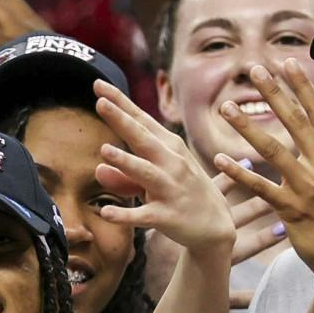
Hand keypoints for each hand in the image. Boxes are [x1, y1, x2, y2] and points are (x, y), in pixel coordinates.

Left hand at [91, 80, 237, 256]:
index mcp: (169, 148)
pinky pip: (144, 215)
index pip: (141, 121)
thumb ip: (125, 174)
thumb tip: (97, 168)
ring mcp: (171, 189)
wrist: (216, 228)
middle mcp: (171, 164)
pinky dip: (126, 215)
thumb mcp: (156, 180)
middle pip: (143, 139)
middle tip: (101, 102)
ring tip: (104, 151)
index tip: (98, 84)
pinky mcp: (168, 217)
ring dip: (126, 162)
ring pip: (145, 173)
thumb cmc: (183, 194)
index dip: (121, 103)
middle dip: (122, 120)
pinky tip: (106, 212)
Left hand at [214, 60, 313, 293]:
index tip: (288, 61)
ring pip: (273, 149)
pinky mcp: (292, 210)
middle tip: (254, 69)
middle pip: (295, 122)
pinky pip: (261, 186)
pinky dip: (239, 172)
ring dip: (246, 126)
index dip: (302, 86)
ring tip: (226, 108)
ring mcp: (309, 188)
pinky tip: (219, 158)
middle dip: (274, 93)